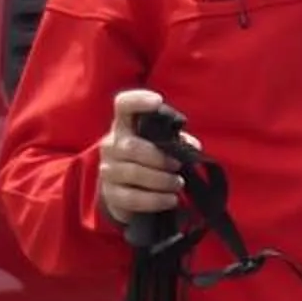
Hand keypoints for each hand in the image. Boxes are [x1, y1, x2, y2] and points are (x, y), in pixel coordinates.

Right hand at [97, 89, 189, 230]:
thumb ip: (178, 142)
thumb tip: (193, 147)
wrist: (126, 190)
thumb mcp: (162, 146)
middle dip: (160, 158)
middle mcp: (111, 144)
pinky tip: (171, 199)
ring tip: (178, 184)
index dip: (138, 101)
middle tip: (178, 166)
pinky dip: (156, 199)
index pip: (124, 105)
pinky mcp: (110, 194)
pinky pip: (132, 197)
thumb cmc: (149, 159)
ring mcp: (108, 169)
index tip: (157, 101)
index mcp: (125, 125)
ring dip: (161, 180)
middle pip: (132, 147)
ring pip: (134, 173)